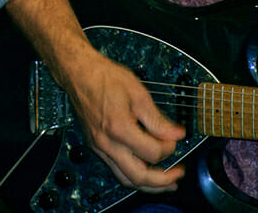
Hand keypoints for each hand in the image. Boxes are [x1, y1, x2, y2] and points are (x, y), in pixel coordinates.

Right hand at [63, 53, 185, 191]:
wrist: (78, 73)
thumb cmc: (104, 78)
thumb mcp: (138, 93)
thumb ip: (158, 119)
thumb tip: (176, 134)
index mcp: (118, 129)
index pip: (153, 153)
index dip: (169, 147)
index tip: (175, 136)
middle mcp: (106, 143)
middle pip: (139, 177)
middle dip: (163, 181)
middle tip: (178, 174)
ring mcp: (99, 147)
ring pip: (126, 179)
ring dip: (149, 185)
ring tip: (166, 183)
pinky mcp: (96, 146)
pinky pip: (117, 170)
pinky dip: (134, 175)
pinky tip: (146, 169)